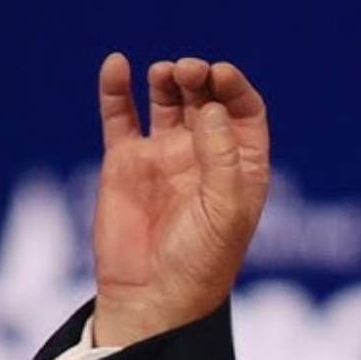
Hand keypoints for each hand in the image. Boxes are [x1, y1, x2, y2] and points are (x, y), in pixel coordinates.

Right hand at [90, 53, 269, 345]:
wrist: (152, 295)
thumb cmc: (201, 260)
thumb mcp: (226, 211)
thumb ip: (221, 156)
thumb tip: (211, 107)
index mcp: (240, 166)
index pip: (245, 112)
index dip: (234, 87)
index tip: (219, 73)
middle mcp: (205, 155)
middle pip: (207, 99)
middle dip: (200, 77)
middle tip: (188, 70)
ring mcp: (164, 156)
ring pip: (168, 101)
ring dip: (167, 79)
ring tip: (164, 74)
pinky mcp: (125, 162)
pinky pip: (120, 116)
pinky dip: (117, 89)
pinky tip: (116, 64)